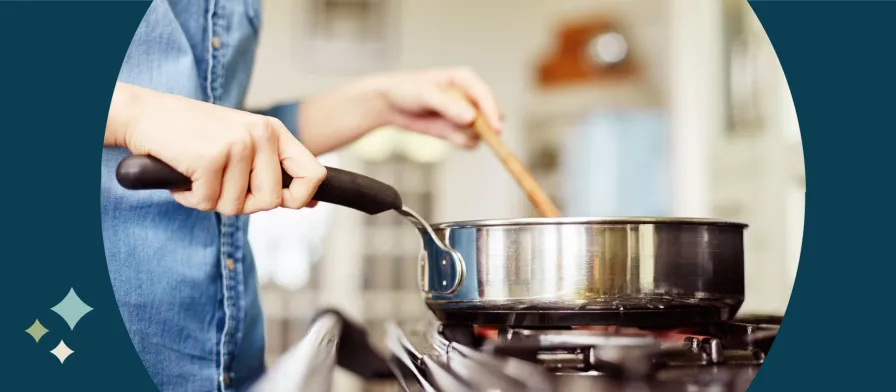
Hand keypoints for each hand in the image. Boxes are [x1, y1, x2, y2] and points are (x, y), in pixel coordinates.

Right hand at [106, 83, 325, 215]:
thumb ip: (274, 170)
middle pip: (270, 201)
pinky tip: (183, 176)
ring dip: (211, 199)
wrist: (146, 114)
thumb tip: (310, 202)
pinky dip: (190, 198)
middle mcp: (261, 135)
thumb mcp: (244, 144)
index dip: (300, 197)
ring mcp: (237, 145)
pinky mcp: (211, 158)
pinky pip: (207, 203)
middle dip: (242, 203)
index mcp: (274, 131)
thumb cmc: (193, 133)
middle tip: (220, 183)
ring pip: (236, 207)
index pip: (313, 174)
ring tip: (198, 173)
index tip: (283, 202)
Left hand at [299, 67, 503, 154]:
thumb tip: (471, 117)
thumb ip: (448, 105)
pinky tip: (444, 135)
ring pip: (480, 132)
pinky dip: (460, 142)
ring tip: (446, 130)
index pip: (485, 96)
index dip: (492, 112)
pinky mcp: (458, 129)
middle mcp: (469, 97)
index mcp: (466, 80)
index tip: (495, 129)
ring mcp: (465, 115)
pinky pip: (469, 141)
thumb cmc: (406, 89)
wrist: (389, 103)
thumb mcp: (426, 94)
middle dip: (483, 128)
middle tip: (466, 133)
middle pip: (489, 116)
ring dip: (468, 135)